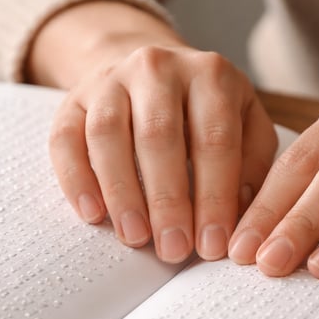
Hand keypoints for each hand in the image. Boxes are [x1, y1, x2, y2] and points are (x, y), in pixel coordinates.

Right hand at [49, 43, 276, 262]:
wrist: (152, 74)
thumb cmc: (208, 114)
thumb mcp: (246, 125)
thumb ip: (252, 164)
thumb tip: (242, 215)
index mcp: (211, 74)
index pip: (214, 139)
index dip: (214, 197)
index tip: (212, 246)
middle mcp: (158, 68)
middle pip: (158, 135)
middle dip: (167, 200)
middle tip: (173, 250)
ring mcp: (110, 79)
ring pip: (107, 134)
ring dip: (121, 193)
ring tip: (135, 238)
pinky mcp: (73, 99)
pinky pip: (66, 139)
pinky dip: (76, 179)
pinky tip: (93, 215)